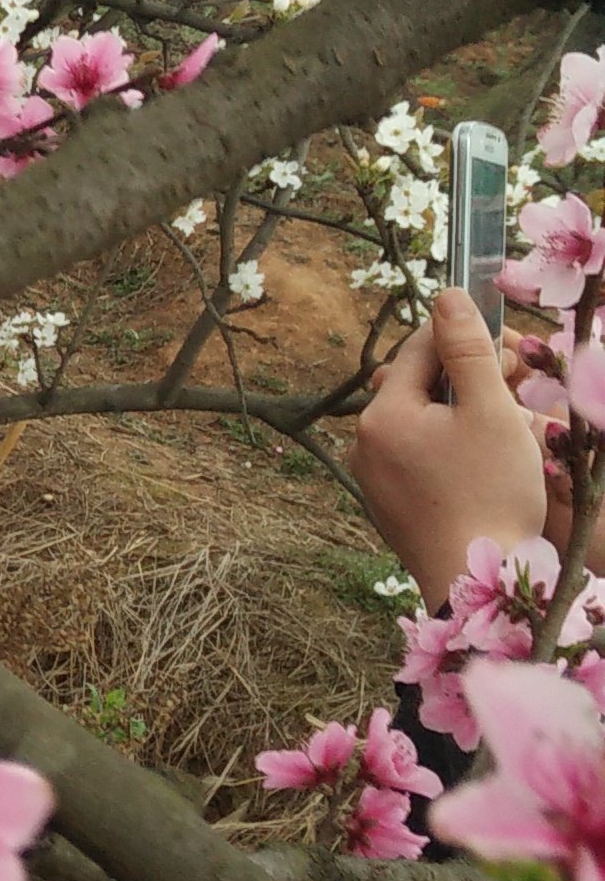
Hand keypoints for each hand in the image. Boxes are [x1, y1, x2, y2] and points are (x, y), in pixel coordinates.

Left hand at [351, 288, 559, 608]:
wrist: (476, 585)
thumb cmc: (490, 494)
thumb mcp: (489, 411)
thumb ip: (468, 349)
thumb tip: (449, 295)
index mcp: (381, 415)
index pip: (419, 350)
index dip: (465, 338)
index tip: (508, 346)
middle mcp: (364, 444)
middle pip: (418, 387)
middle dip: (466, 378)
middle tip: (516, 384)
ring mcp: (373, 479)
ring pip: (421, 423)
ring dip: (462, 414)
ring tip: (507, 426)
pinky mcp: (389, 506)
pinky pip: (419, 458)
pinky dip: (451, 449)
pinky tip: (486, 463)